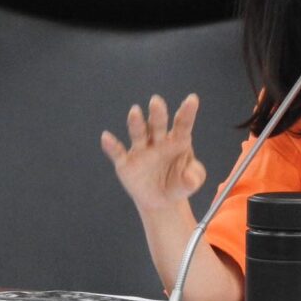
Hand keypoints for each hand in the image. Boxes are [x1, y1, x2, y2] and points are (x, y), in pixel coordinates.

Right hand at [101, 94, 206, 213]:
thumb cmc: (178, 184)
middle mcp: (158, 140)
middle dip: (157, 114)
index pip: (183, 124)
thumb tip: (190, 179)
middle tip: (156, 101)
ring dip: (136, 123)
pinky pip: (118, 152)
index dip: (187, 112)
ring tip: (135, 111)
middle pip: (158, 125)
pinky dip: (112, 145)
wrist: (160, 202)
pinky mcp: (126, 162)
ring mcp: (141, 150)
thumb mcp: (190, 183)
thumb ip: (194, 177)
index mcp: (178, 140)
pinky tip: (106, 137)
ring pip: (138, 133)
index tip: (192, 99)